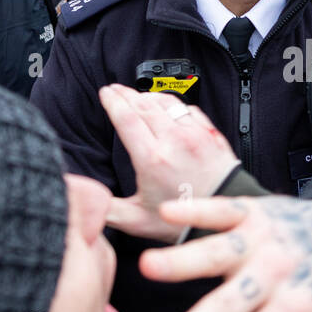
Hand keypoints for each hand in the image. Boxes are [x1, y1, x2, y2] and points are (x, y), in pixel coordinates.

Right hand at [99, 84, 240, 242]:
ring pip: (166, 102)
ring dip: (147, 95)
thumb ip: (108, 209)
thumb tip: (86, 199)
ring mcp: (194, 135)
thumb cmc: (184, 222)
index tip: (104, 93)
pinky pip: (187, 108)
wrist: (224, 219)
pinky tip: (165, 105)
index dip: (112, 102)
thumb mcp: (137, 221)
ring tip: (136, 95)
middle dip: (125, 94)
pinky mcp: (210, 134)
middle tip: (114, 89)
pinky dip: (171, 102)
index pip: (126, 118)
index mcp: (152, 159)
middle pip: (143, 105)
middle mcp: (174, 141)